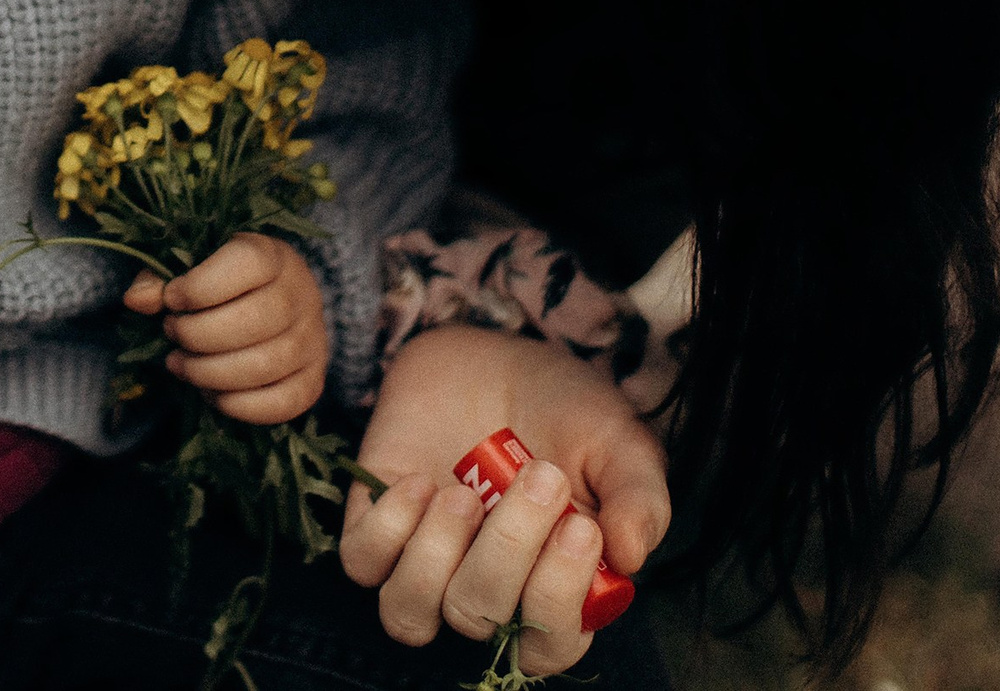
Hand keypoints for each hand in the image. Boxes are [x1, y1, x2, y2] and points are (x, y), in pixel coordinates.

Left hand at [122, 233, 329, 423]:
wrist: (275, 305)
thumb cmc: (221, 284)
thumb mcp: (191, 267)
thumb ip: (160, 279)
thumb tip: (137, 300)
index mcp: (272, 255)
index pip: (249, 263)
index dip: (201, 286)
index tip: (171, 299)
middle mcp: (302, 294)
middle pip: (257, 319)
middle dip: (198, 335)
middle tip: (171, 334)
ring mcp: (313, 339)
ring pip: (266, 365)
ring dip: (210, 373)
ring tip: (181, 365)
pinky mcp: (313, 379)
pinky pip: (284, 402)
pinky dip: (241, 406)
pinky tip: (212, 394)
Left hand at [338, 325, 669, 677]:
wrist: (492, 355)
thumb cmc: (563, 409)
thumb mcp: (618, 442)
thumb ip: (638, 498)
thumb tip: (631, 556)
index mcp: (551, 589)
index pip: (551, 644)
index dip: (558, 602)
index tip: (581, 526)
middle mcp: (485, 588)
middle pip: (478, 620)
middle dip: (508, 551)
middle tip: (541, 476)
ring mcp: (425, 561)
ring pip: (408, 612)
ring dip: (435, 554)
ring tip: (465, 491)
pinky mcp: (376, 524)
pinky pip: (361, 563)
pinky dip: (387, 529)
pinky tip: (421, 481)